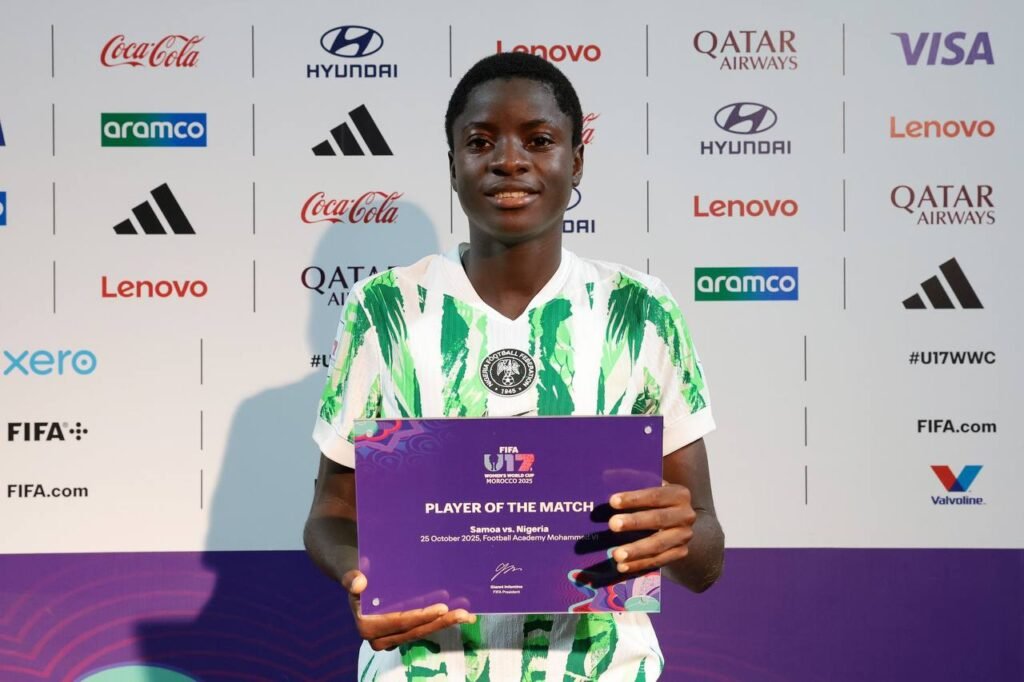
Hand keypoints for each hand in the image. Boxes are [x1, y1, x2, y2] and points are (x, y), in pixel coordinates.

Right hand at [342, 570, 474, 650]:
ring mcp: (392, 638)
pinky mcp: (403, 634)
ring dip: (445, 624)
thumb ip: (352, 578)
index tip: (442, 608)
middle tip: (462, 613)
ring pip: (422, 632)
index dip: (422, 616)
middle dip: (440, 622)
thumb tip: (359, 582)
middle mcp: (379, 639)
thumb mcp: (352, 573)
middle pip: (415, 630)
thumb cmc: (357, 575)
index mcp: (368, 627)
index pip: (400, 622)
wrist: (358, 581)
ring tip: (466, 615)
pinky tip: (460, 616)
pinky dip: (441, 622)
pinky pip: (423, 629)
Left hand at [607, 482, 696, 573]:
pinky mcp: (680, 553)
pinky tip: (622, 566)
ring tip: (616, 554)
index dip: (634, 498)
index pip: (655, 495)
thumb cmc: (657, 499)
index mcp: (679, 494)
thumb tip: (606, 475)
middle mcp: (686, 515)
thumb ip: (633, 479)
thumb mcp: (651, 485)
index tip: (612, 501)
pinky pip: (659, 561)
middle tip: (612, 524)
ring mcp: (684, 536)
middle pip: (658, 519)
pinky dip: (639, 564)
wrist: (680, 519)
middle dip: (634, 522)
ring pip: (659, 545)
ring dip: (636, 550)